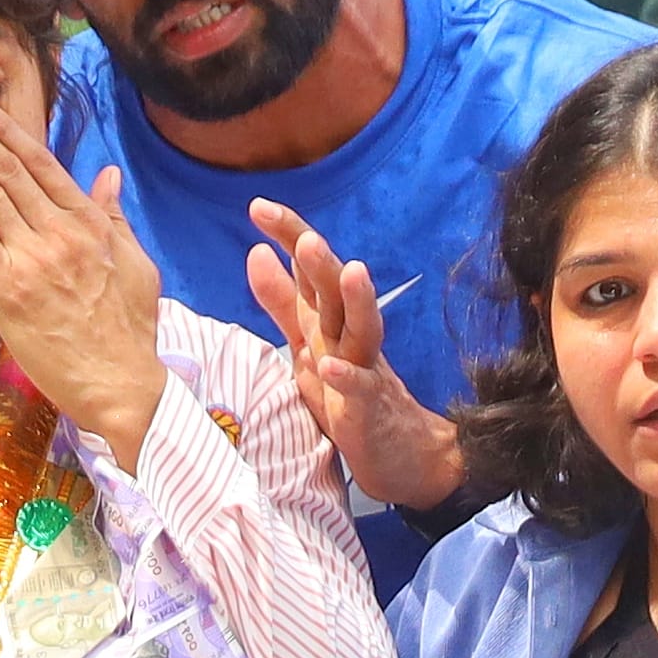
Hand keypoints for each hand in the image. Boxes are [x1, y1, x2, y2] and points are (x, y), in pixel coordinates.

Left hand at [0, 91, 166, 467]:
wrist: (121, 384)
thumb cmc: (130, 331)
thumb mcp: (136, 265)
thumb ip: (115, 218)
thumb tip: (108, 177)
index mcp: (91, 224)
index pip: (44, 166)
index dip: (10, 133)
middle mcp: (60, 232)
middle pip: (9, 170)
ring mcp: (32, 257)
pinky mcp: (7, 288)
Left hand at [245, 197, 462, 508]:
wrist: (402, 452)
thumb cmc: (348, 394)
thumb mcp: (308, 343)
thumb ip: (283, 300)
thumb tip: (256, 251)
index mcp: (330, 318)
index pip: (311, 268)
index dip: (290, 236)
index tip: (258, 205)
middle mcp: (349, 336)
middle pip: (338, 292)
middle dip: (323, 262)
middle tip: (305, 236)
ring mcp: (364, 371)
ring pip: (363, 330)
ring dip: (355, 302)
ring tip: (350, 271)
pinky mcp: (369, 410)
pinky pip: (361, 391)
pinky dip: (345, 379)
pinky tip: (328, 367)